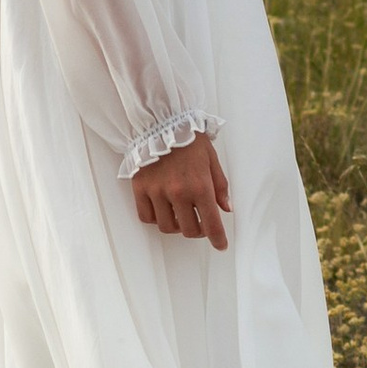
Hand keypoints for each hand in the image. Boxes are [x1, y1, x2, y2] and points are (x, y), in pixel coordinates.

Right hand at [133, 133, 230, 249]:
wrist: (161, 122)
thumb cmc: (189, 139)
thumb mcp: (212, 159)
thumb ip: (220, 186)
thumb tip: (226, 208)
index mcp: (200, 186)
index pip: (212, 224)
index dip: (218, 240)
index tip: (220, 245)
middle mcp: (178, 193)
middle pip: (189, 230)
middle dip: (198, 231)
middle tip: (200, 222)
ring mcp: (157, 192)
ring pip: (167, 227)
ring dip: (177, 226)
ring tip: (180, 214)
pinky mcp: (140, 189)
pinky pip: (147, 217)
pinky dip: (156, 219)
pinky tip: (163, 210)